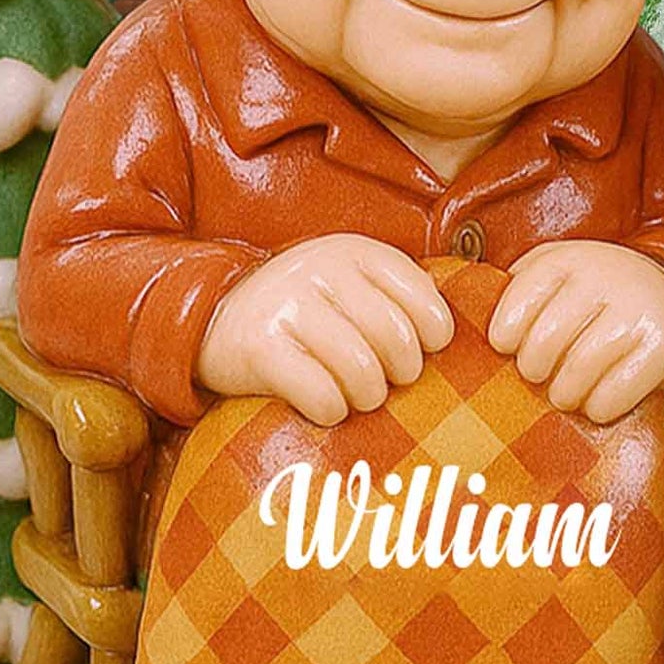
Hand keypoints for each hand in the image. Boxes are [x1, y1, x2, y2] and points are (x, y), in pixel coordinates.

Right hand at [196, 234, 455, 423]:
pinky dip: (331, 411)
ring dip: (367, 398)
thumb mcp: (350, 283)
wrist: (212, 317)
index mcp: (355, 251)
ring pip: (363, 373)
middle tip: (386, 381)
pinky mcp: (260, 347)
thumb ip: (397, 294)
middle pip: (397, 341)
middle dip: (401, 374)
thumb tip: (451, 333)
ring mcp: (289, 306)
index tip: (421, 350)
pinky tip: (324, 406)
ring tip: (356, 396)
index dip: (433, 337)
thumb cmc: (303, 310)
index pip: (425, 302)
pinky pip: (322, 396)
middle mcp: (322, 270)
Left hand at [488, 240, 663, 423]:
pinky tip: (598, 403)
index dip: (505, 336)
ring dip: (564, 394)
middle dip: (533, 370)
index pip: (517, 303)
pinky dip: (599, 408)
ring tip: (564, 394)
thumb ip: (517, 289)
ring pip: (578, 371)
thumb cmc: (594, 294)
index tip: (509, 348)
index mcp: (567, 260)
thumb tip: (461, 328)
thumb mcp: (556, 272)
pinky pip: (615, 393)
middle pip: (544, 342)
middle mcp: (604, 279)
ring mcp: (636, 311)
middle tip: (539, 376)